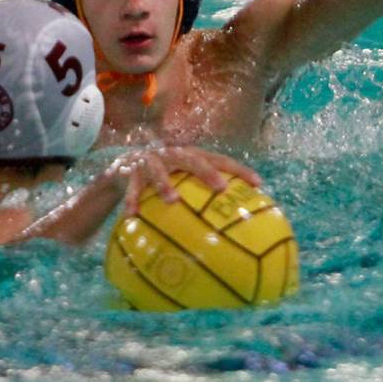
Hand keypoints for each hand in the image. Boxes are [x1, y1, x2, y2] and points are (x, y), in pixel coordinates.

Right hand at [108, 146, 262, 215]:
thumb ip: (203, 197)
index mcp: (191, 156)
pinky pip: (132, 187)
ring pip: (158, 170)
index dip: (239, 170)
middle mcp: (173, 154)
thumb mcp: (182, 182)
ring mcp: (151, 160)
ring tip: (172, 201)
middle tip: (221, 188)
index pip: (220, 160)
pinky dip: (132, 199)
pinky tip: (133, 215)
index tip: (258, 184)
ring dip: (165, 184)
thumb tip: (233, 227)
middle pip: (193, 159)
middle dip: (207, 172)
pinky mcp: (130, 170)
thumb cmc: (163, 179)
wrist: (124, 167)